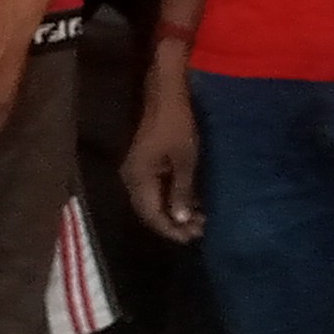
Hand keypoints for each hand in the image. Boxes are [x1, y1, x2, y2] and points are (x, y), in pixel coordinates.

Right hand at [122, 63, 204, 239]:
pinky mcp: (146, 164)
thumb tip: (179, 219)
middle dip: (173, 223)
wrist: (166, 95)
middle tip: (200, 230)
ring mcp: (138, 171)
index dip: (170, 229)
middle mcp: (132, 179)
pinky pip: (156, 189)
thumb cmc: (177, 125)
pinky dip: (172, 198)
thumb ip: (181, 191)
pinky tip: (192, 202)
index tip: (192, 238)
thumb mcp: (184, 160)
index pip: (150, 215)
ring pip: (153, 201)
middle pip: (149, 211)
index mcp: (138, 179)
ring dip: (174, 211)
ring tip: (200, 219)